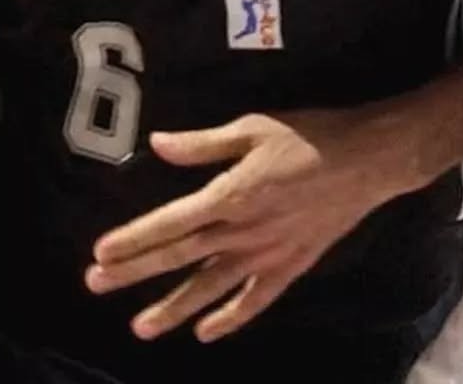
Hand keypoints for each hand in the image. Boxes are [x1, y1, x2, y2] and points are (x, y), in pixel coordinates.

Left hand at [87, 110, 417, 341]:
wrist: (368, 159)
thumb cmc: (306, 136)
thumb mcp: (250, 128)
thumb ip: (201, 144)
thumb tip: (156, 145)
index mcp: (229, 196)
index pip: (170, 223)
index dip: (133, 239)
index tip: (99, 253)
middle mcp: (243, 233)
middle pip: (180, 258)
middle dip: (134, 272)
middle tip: (94, 285)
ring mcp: (268, 255)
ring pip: (211, 288)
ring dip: (173, 308)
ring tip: (139, 327)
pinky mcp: (292, 266)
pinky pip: (256, 300)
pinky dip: (231, 318)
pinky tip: (206, 333)